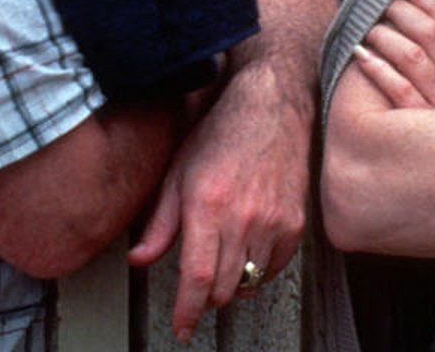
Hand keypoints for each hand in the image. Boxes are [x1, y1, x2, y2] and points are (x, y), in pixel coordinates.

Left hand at [125, 60, 309, 341]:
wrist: (271, 108)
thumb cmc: (222, 134)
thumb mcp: (178, 173)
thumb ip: (160, 222)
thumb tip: (139, 259)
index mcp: (208, 206)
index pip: (198, 277)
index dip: (187, 310)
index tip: (182, 327)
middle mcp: (243, 218)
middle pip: (225, 288)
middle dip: (206, 299)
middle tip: (196, 292)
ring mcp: (273, 222)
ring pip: (249, 281)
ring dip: (232, 283)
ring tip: (222, 265)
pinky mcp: (294, 223)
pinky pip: (274, 268)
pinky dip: (258, 271)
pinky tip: (246, 254)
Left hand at [351, 0, 434, 114]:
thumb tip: (425, 34)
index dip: (432, 4)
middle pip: (433, 37)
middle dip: (404, 14)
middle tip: (383, 5)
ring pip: (414, 58)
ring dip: (387, 37)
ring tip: (369, 30)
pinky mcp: (422, 126)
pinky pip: (400, 90)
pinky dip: (379, 69)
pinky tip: (361, 56)